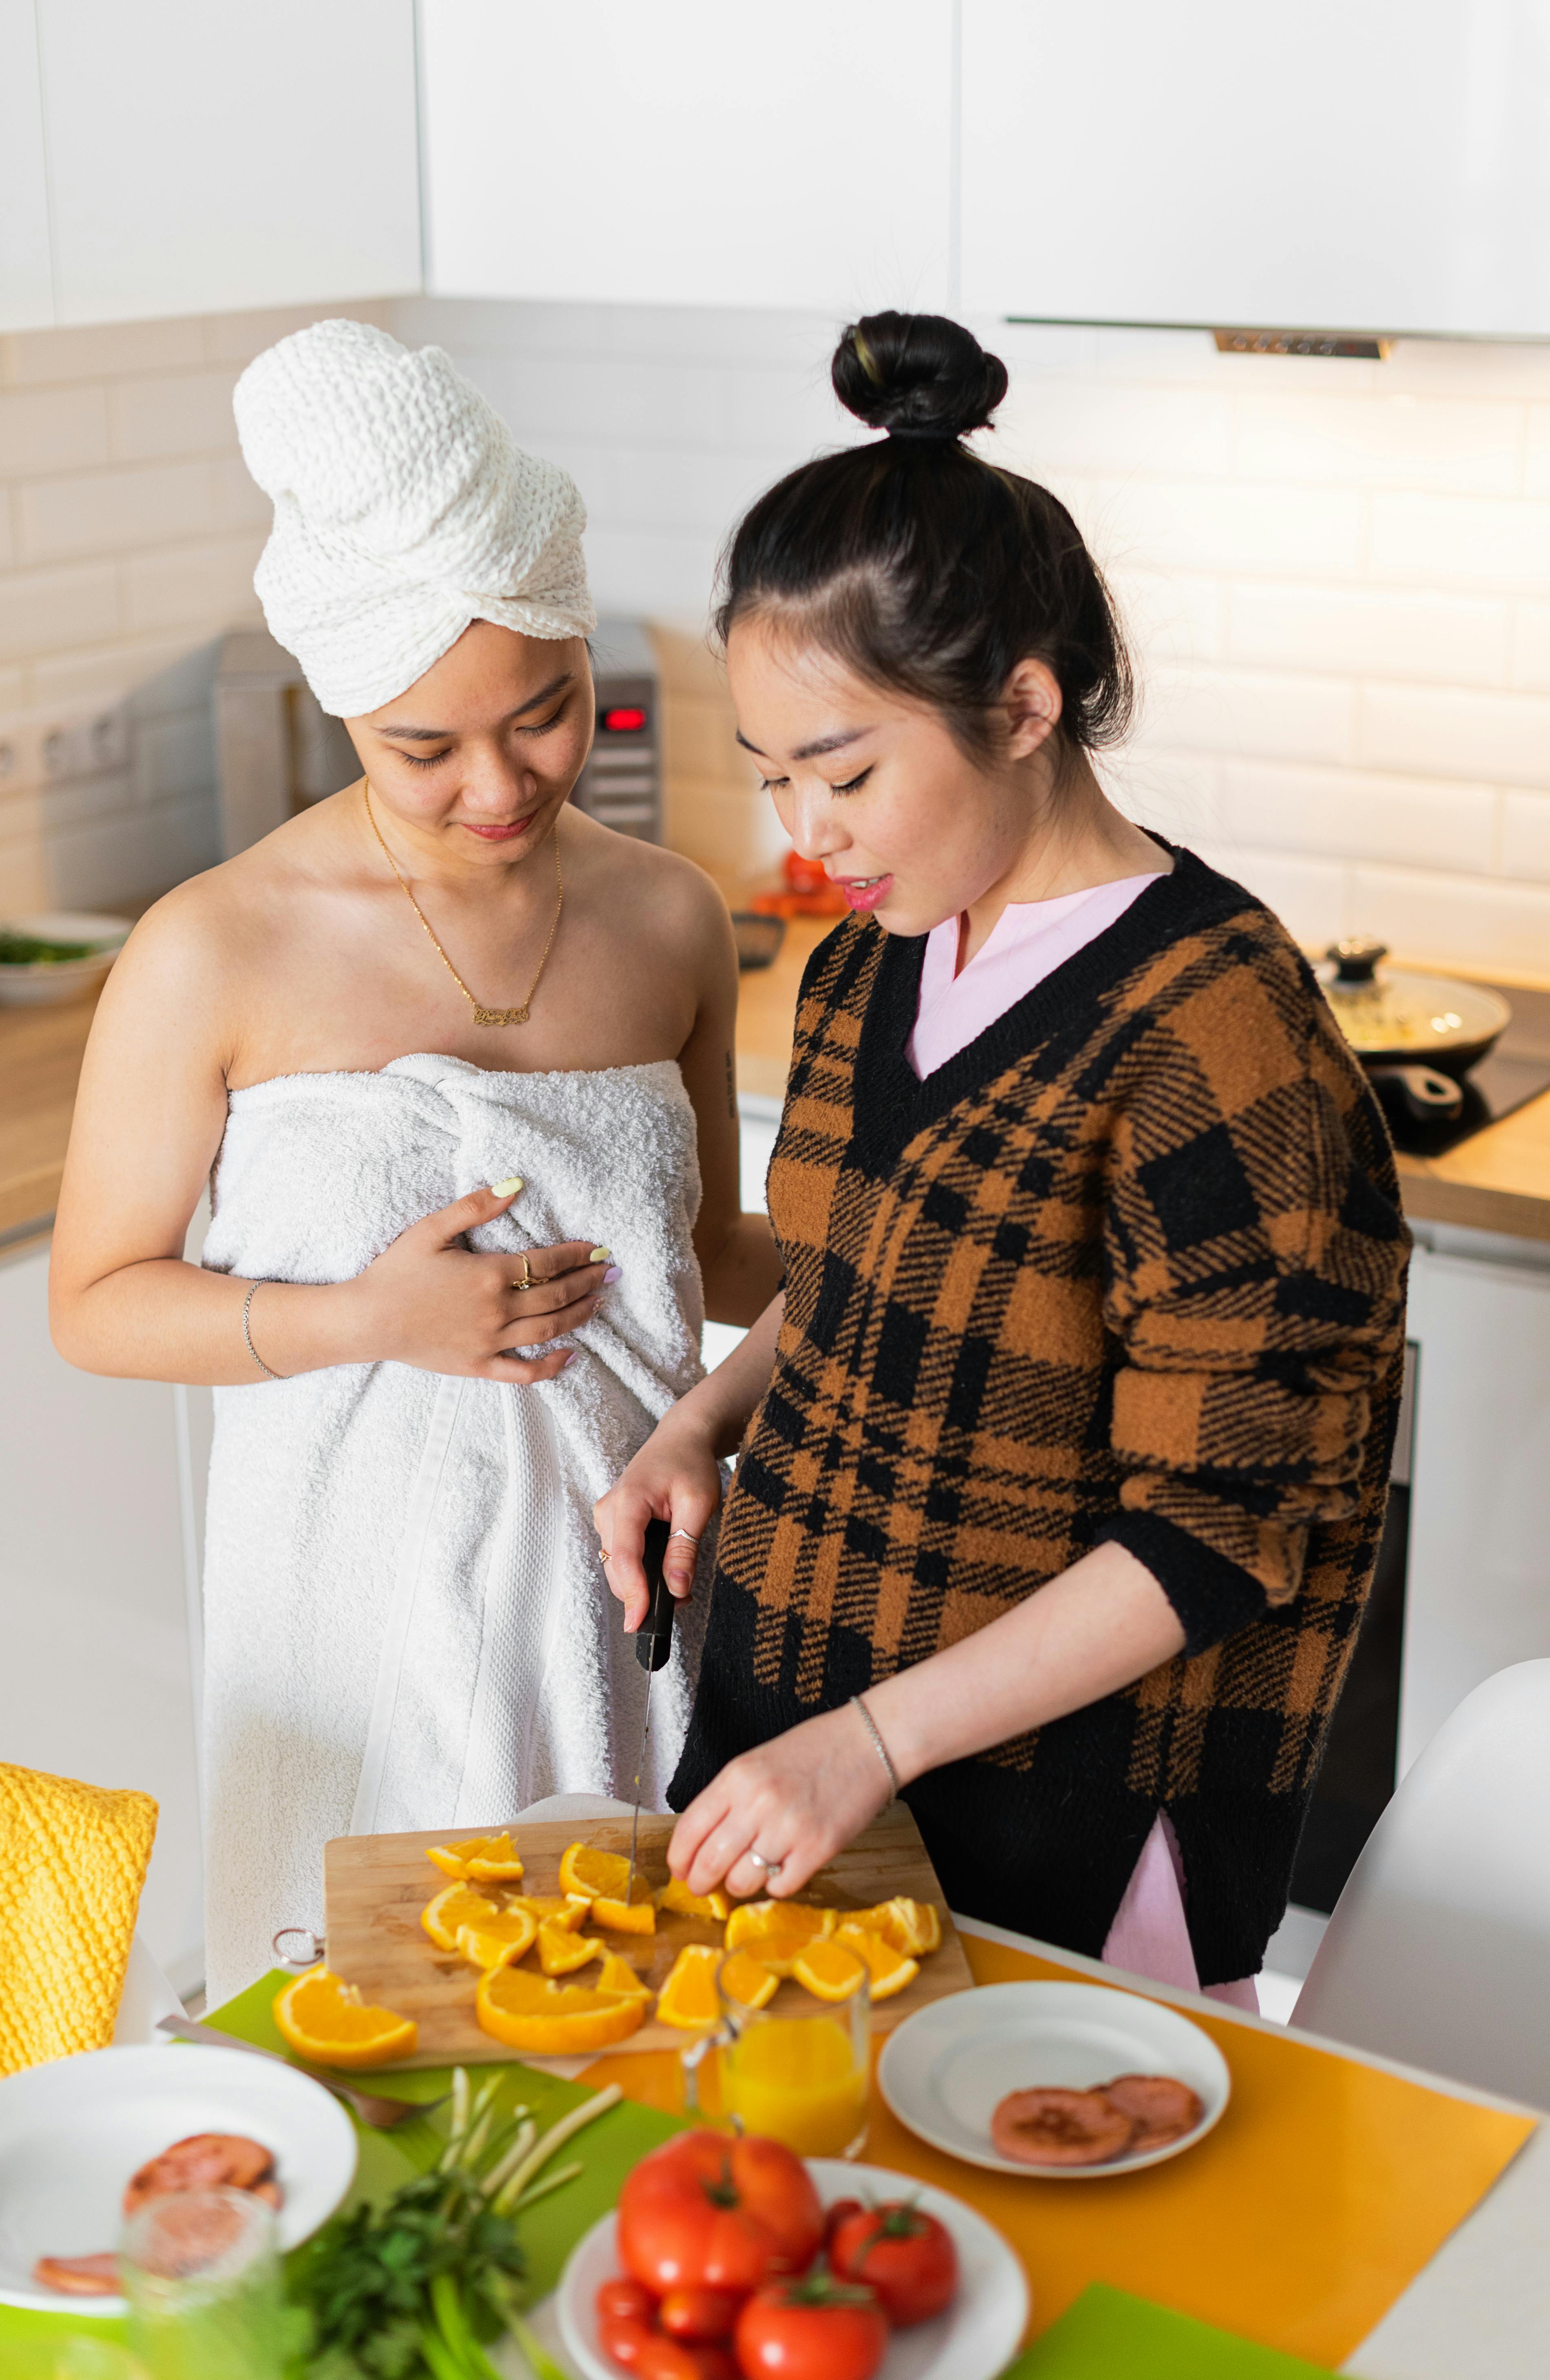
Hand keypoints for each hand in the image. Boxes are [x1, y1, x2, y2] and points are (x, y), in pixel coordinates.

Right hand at [350, 1184, 611, 1380]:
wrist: (366, 1319)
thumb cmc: (395, 1271)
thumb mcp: (432, 1229)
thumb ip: (476, 1207)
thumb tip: (515, 1184)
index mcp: (489, 1274)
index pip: (548, 1262)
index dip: (577, 1254)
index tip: (597, 1248)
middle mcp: (497, 1310)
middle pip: (557, 1295)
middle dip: (587, 1281)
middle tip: (609, 1271)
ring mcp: (489, 1341)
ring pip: (549, 1330)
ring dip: (579, 1315)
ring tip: (599, 1302)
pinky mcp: (478, 1366)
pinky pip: (523, 1373)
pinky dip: (550, 1367)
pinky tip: (570, 1356)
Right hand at [594, 1408, 722, 1630]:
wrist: (681, 1438)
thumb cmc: (691, 1464)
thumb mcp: (698, 1504)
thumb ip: (685, 1547)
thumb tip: (677, 1589)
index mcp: (628, 1502)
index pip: (626, 1558)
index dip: (634, 1595)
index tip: (641, 1623)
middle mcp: (608, 1511)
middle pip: (618, 1569)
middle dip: (643, 1594)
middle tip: (682, 1604)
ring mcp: (606, 1517)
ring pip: (617, 1567)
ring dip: (642, 1585)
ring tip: (679, 1588)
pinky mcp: (612, 1522)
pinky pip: (621, 1556)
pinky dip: (639, 1571)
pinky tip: (665, 1573)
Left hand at [667, 1704, 893, 1901]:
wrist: (867, 1743)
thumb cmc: (813, 1751)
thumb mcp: (757, 1763)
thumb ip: (729, 1800)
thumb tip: (702, 1844)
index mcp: (738, 1777)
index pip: (689, 1829)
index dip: (678, 1858)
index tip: (679, 1869)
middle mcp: (758, 1803)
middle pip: (710, 1862)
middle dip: (699, 1882)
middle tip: (702, 1886)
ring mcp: (789, 1828)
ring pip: (742, 1881)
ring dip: (738, 1886)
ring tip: (746, 1876)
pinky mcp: (818, 1849)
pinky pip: (780, 1886)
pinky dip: (776, 1885)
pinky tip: (782, 1869)